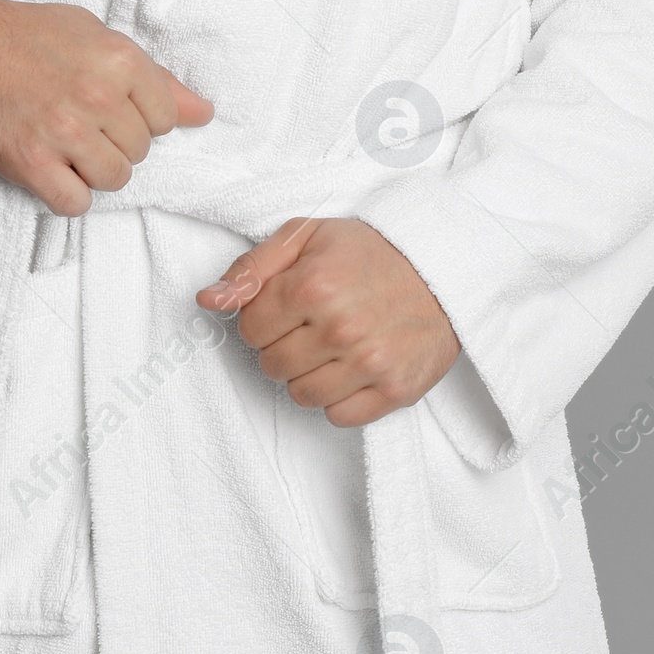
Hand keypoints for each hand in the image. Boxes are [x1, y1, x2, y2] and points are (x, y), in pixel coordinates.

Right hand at [0, 0, 213, 217]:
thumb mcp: (96, 35)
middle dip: (114, 141)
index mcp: (121, 60)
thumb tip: (202, 113)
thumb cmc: (26, 35)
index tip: (110, 106)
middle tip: (78, 120)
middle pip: (140, 151)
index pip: (165, 117)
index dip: (139, 116)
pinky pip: (75, 204)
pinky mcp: (31, 164)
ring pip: (115, 179)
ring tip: (65, 143)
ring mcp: (65, 132)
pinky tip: (50, 168)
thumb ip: (153, 77)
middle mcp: (98, 97)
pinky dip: (65, 193)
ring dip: (93, 169)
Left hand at [196, 216, 460, 425]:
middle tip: (311, 324)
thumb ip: (251, 268)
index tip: (288, 305)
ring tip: (331, 345)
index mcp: (312, 286)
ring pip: (301, 395)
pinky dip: (339, 397)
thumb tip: (208, 300)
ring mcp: (369, 364)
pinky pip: (338, 416)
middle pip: (271, 366)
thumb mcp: (305, 236)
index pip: (249, 329)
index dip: (263, 316)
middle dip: (283, 345)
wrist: (444, 266)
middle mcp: (340, 329)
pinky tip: (352, 366)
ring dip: (308, 374)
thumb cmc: (370, 250)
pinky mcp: (394, 391)